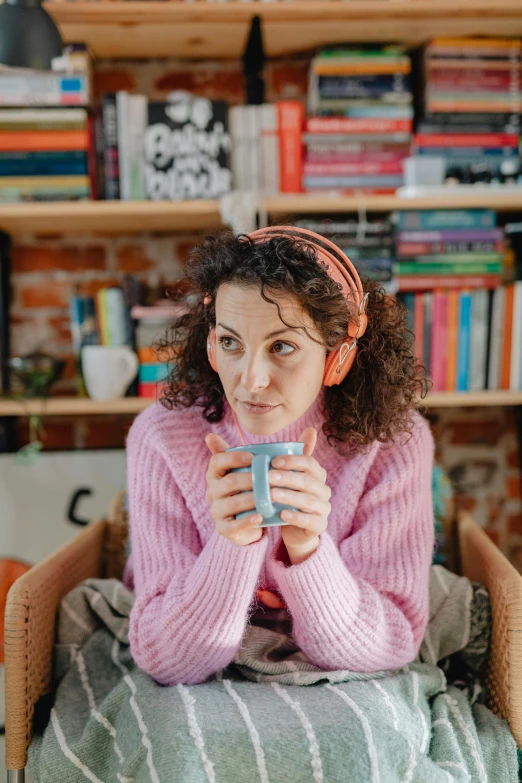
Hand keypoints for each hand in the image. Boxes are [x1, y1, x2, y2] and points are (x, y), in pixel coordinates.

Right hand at [205, 433, 263, 546]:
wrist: (252, 520)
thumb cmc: (249, 489)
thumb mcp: (245, 470)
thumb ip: (238, 452)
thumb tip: (211, 434)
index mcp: (215, 474)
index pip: (217, 461)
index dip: (234, 458)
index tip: (254, 457)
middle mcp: (212, 492)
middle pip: (228, 482)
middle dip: (249, 479)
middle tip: (269, 478)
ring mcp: (217, 511)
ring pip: (232, 503)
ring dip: (252, 499)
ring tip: (269, 496)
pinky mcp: (223, 529)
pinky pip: (234, 526)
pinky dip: (247, 521)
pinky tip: (260, 517)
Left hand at [270, 427, 330, 564]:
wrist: (293, 528)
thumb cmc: (289, 496)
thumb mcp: (291, 475)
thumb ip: (296, 455)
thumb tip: (311, 429)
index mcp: (317, 474)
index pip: (309, 463)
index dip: (292, 461)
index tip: (273, 461)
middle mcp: (323, 490)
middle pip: (307, 481)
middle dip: (287, 477)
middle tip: (268, 477)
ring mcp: (323, 509)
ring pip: (308, 501)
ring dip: (289, 496)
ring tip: (272, 494)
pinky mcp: (319, 526)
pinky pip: (310, 521)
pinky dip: (296, 518)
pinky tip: (282, 515)